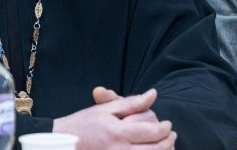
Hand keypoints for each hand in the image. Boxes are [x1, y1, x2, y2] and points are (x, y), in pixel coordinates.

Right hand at [53, 88, 176, 148]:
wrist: (63, 144)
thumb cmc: (85, 123)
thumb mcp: (107, 108)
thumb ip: (132, 102)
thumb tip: (154, 93)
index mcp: (119, 132)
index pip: (151, 132)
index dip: (165, 129)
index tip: (169, 124)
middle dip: (168, 143)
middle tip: (173, 136)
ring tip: (167, 146)